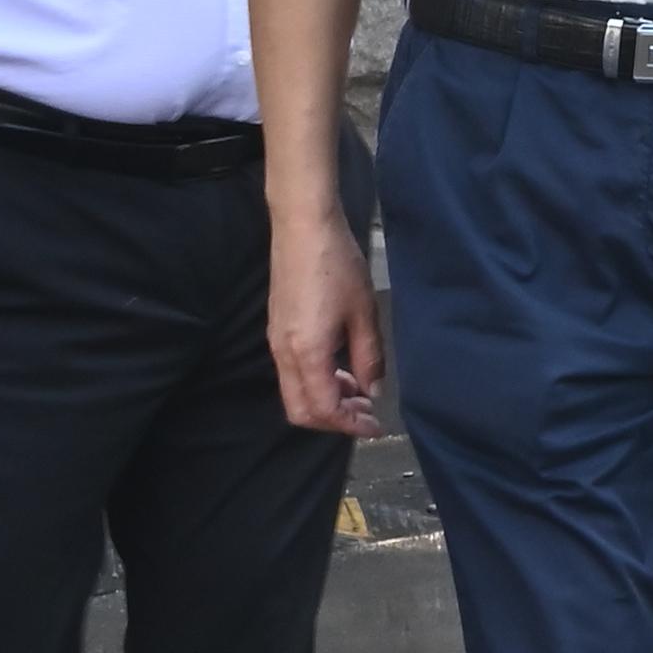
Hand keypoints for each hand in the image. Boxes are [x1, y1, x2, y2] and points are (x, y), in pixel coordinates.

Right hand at [269, 209, 386, 437]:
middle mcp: (284, 354)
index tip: (375, 425)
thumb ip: (369, 358)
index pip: (324, 410)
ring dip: (325, 400)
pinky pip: (291, 373)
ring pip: (294, 392)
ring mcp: (276, 341)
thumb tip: (372, 390)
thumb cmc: (336, 265)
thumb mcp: (364, 313)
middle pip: (300, 411)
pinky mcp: (277, 329)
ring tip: (357, 388)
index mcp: (307, 353)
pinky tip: (340, 366)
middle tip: (365, 411)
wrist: (303, 226)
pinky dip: (315, 382)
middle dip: (333, 420)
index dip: (350, 425)